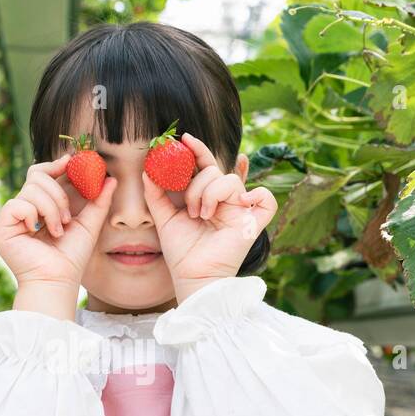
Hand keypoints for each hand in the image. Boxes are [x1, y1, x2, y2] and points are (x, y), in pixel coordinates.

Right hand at [0, 156, 116, 315]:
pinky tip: (37, 232)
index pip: (43, 174)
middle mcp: (25, 207)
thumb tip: (111, 178)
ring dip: (50, 209)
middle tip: (66, 218)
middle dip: (58, 194)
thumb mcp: (89, 224)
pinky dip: (33, 215)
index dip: (54, 165)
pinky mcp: (2, 226)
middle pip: (37, 175)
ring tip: (57, 230)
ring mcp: (13, 217)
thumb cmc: (72, 257)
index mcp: (42, 205)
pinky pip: (17, 204)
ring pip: (31, 189)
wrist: (58, 279)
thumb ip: (99, 201)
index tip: (70, 161)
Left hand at [142, 132, 277, 302]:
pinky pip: (266, 199)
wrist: (192, 277)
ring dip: (211, 195)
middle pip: (215, 171)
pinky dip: (256, 195)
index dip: (197, 150)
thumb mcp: (163, 219)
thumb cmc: (181, 252)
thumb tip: (147, 169)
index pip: (204, 165)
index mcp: (206, 196)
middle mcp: (224, 200)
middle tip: (191, 209)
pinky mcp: (254, 223)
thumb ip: (156, 194)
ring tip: (203, 215)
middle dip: (198, 186)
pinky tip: (239, 204)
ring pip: (231, 181)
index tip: (184, 138)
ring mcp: (240, 210)